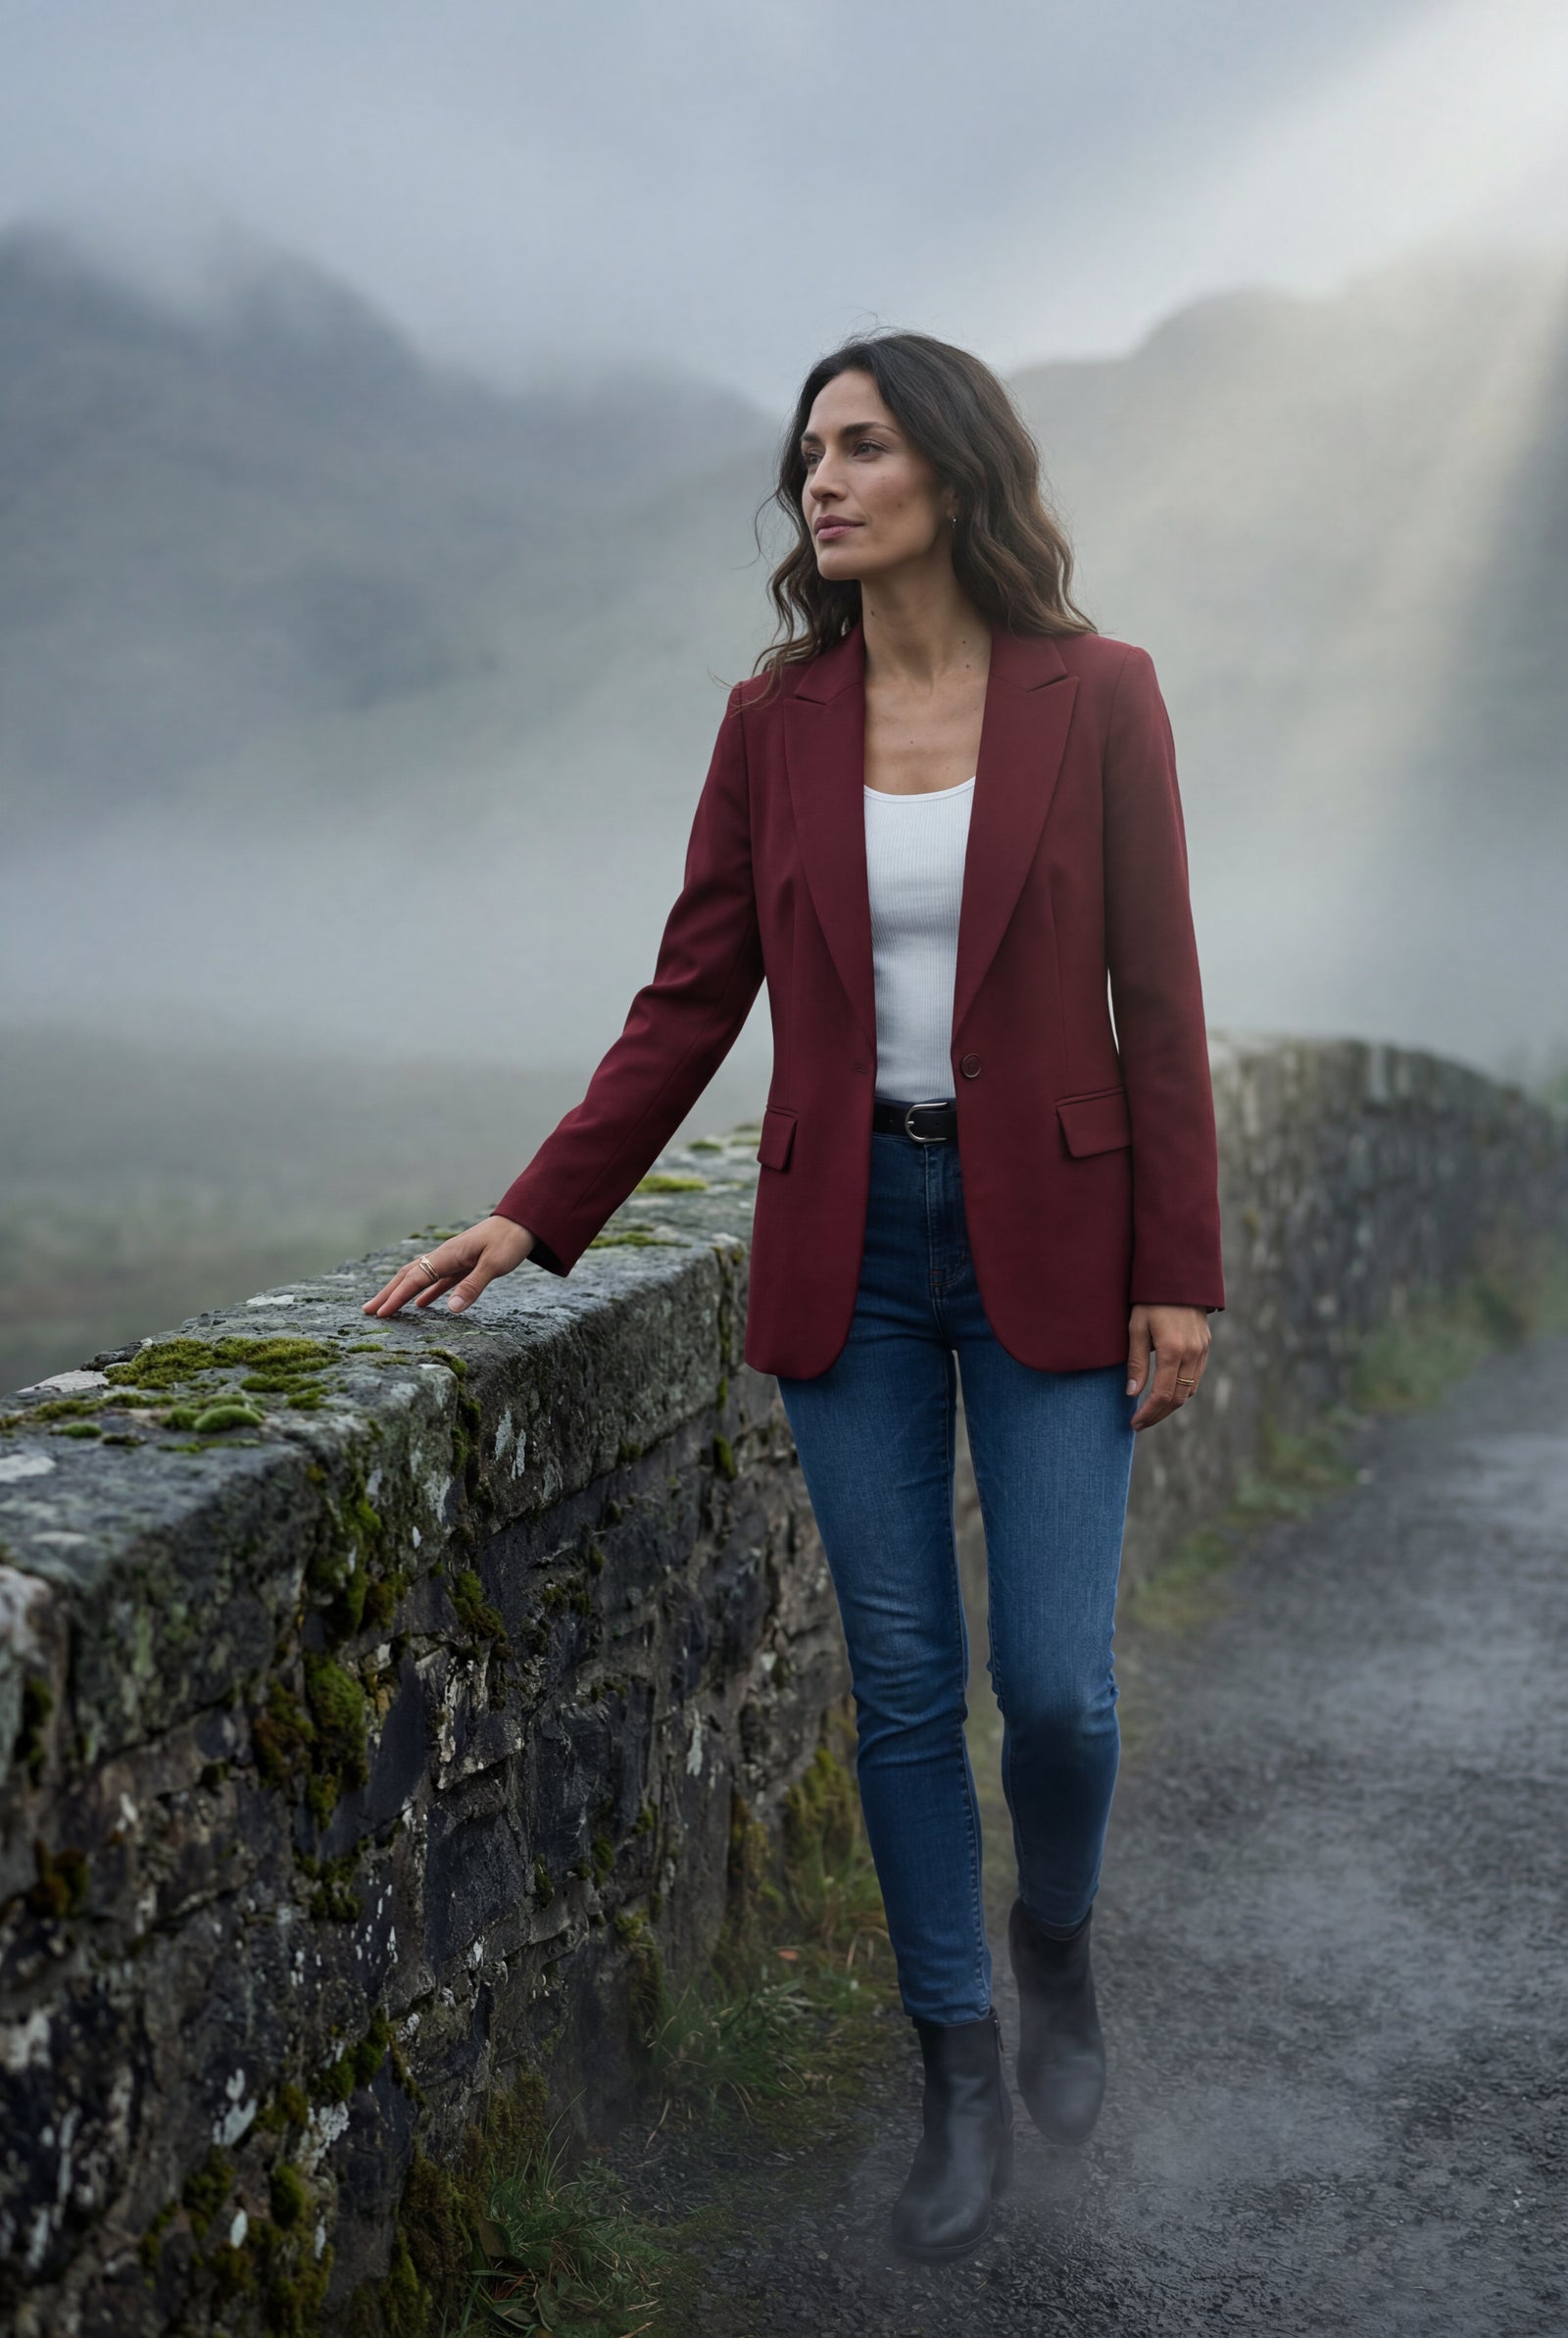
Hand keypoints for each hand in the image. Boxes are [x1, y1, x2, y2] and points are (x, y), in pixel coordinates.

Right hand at [361, 1215, 536, 1318]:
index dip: (397, 1297)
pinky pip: (437, 1280)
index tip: (381, 1314)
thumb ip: (473, 1287)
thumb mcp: (494, 1264)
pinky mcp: (462, 1264)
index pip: (415, 1278)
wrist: (524, 1222)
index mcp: (448, 1255)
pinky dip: (424, 1292)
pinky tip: (420, 1306)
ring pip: (419, 1277)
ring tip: (385, 1308)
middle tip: (368, 1312)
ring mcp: (452, 1259)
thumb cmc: (510, 1241)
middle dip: (387, 1294)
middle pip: (408, 1276)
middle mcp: (444, 1256)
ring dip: (400, 1292)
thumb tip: (451, 1310)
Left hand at [1126, 1303, 1209, 1429]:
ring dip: (1170, 1405)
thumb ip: (1136, 1362)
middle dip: (1158, 1415)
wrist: (1178, 1276)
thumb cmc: (1150, 1299)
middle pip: (1178, 1399)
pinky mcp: (1205, 1346)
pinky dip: (1181, 1391)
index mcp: (1172, 1350)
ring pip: (1189, 1391)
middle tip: (1140, 1423)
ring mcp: (1202, 1350)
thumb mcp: (1136, 1327)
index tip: (1134, 1423)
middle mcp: (1192, 1353)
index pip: (1162, 1395)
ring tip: (1150, 1411)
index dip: (1148, 1413)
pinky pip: (1195, 1377)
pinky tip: (1166, 1392)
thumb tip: (1131, 1393)